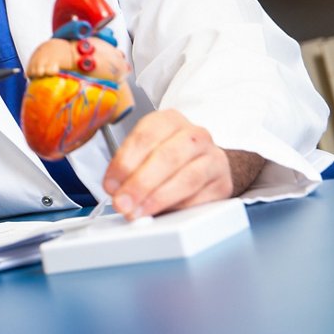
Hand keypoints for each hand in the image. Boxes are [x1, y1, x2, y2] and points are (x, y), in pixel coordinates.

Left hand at [101, 109, 261, 218]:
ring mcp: (213, 158)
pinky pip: (201, 198)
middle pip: (167, 157)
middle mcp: (194, 135)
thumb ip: (128, 168)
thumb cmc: (168, 158)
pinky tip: (163, 213)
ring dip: (158, 198)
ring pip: (187, 178)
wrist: (204, 164)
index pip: (145, 136)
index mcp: (169, 120)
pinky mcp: (223, 183)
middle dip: (140, 183)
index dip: (124, 163)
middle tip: (122, 202)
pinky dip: (179, 208)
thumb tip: (116, 189)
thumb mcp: (144, 152)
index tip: (111, 184)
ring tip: (138, 212)